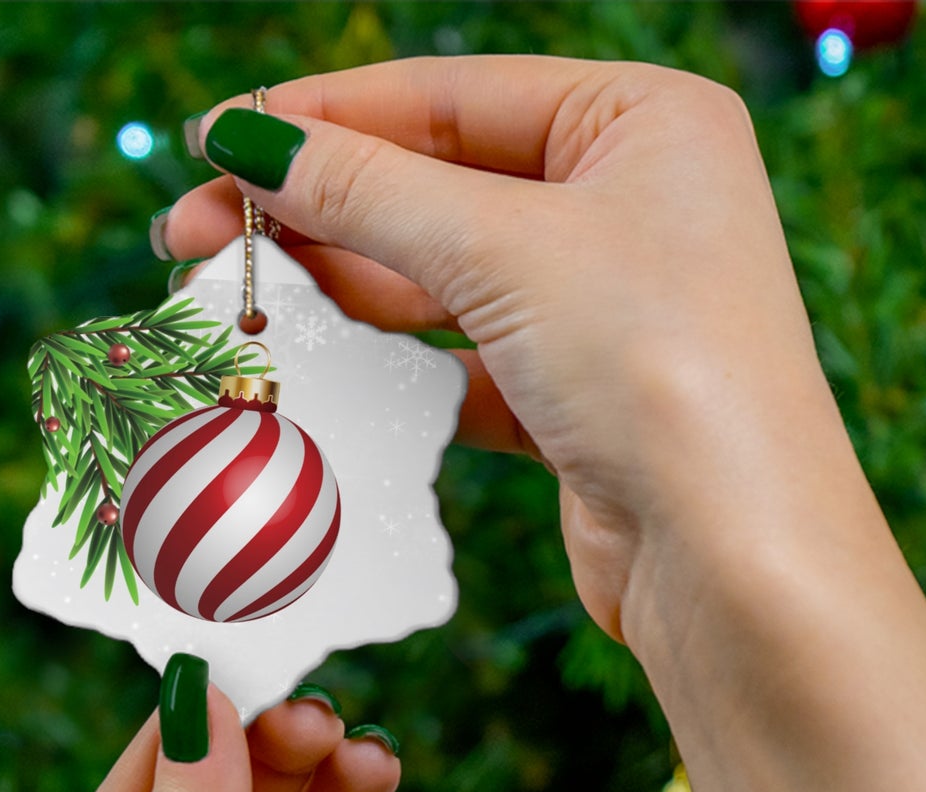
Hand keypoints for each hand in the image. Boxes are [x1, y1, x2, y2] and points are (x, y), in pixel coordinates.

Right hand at [162, 56, 852, 645]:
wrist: (732, 559)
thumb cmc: (658, 369)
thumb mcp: (504, 250)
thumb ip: (369, 191)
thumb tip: (249, 142)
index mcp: (643, 122)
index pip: (449, 97)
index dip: (322, 118)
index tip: (213, 141)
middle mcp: (632, 204)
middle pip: (439, 187)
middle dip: (317, 210)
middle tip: (192, 234)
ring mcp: (607, 306)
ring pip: (446, 278)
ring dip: (345, 290)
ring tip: (240, 298)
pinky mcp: (580, 399)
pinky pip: (466, 360)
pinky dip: (397, 366)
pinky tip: (323, 369)